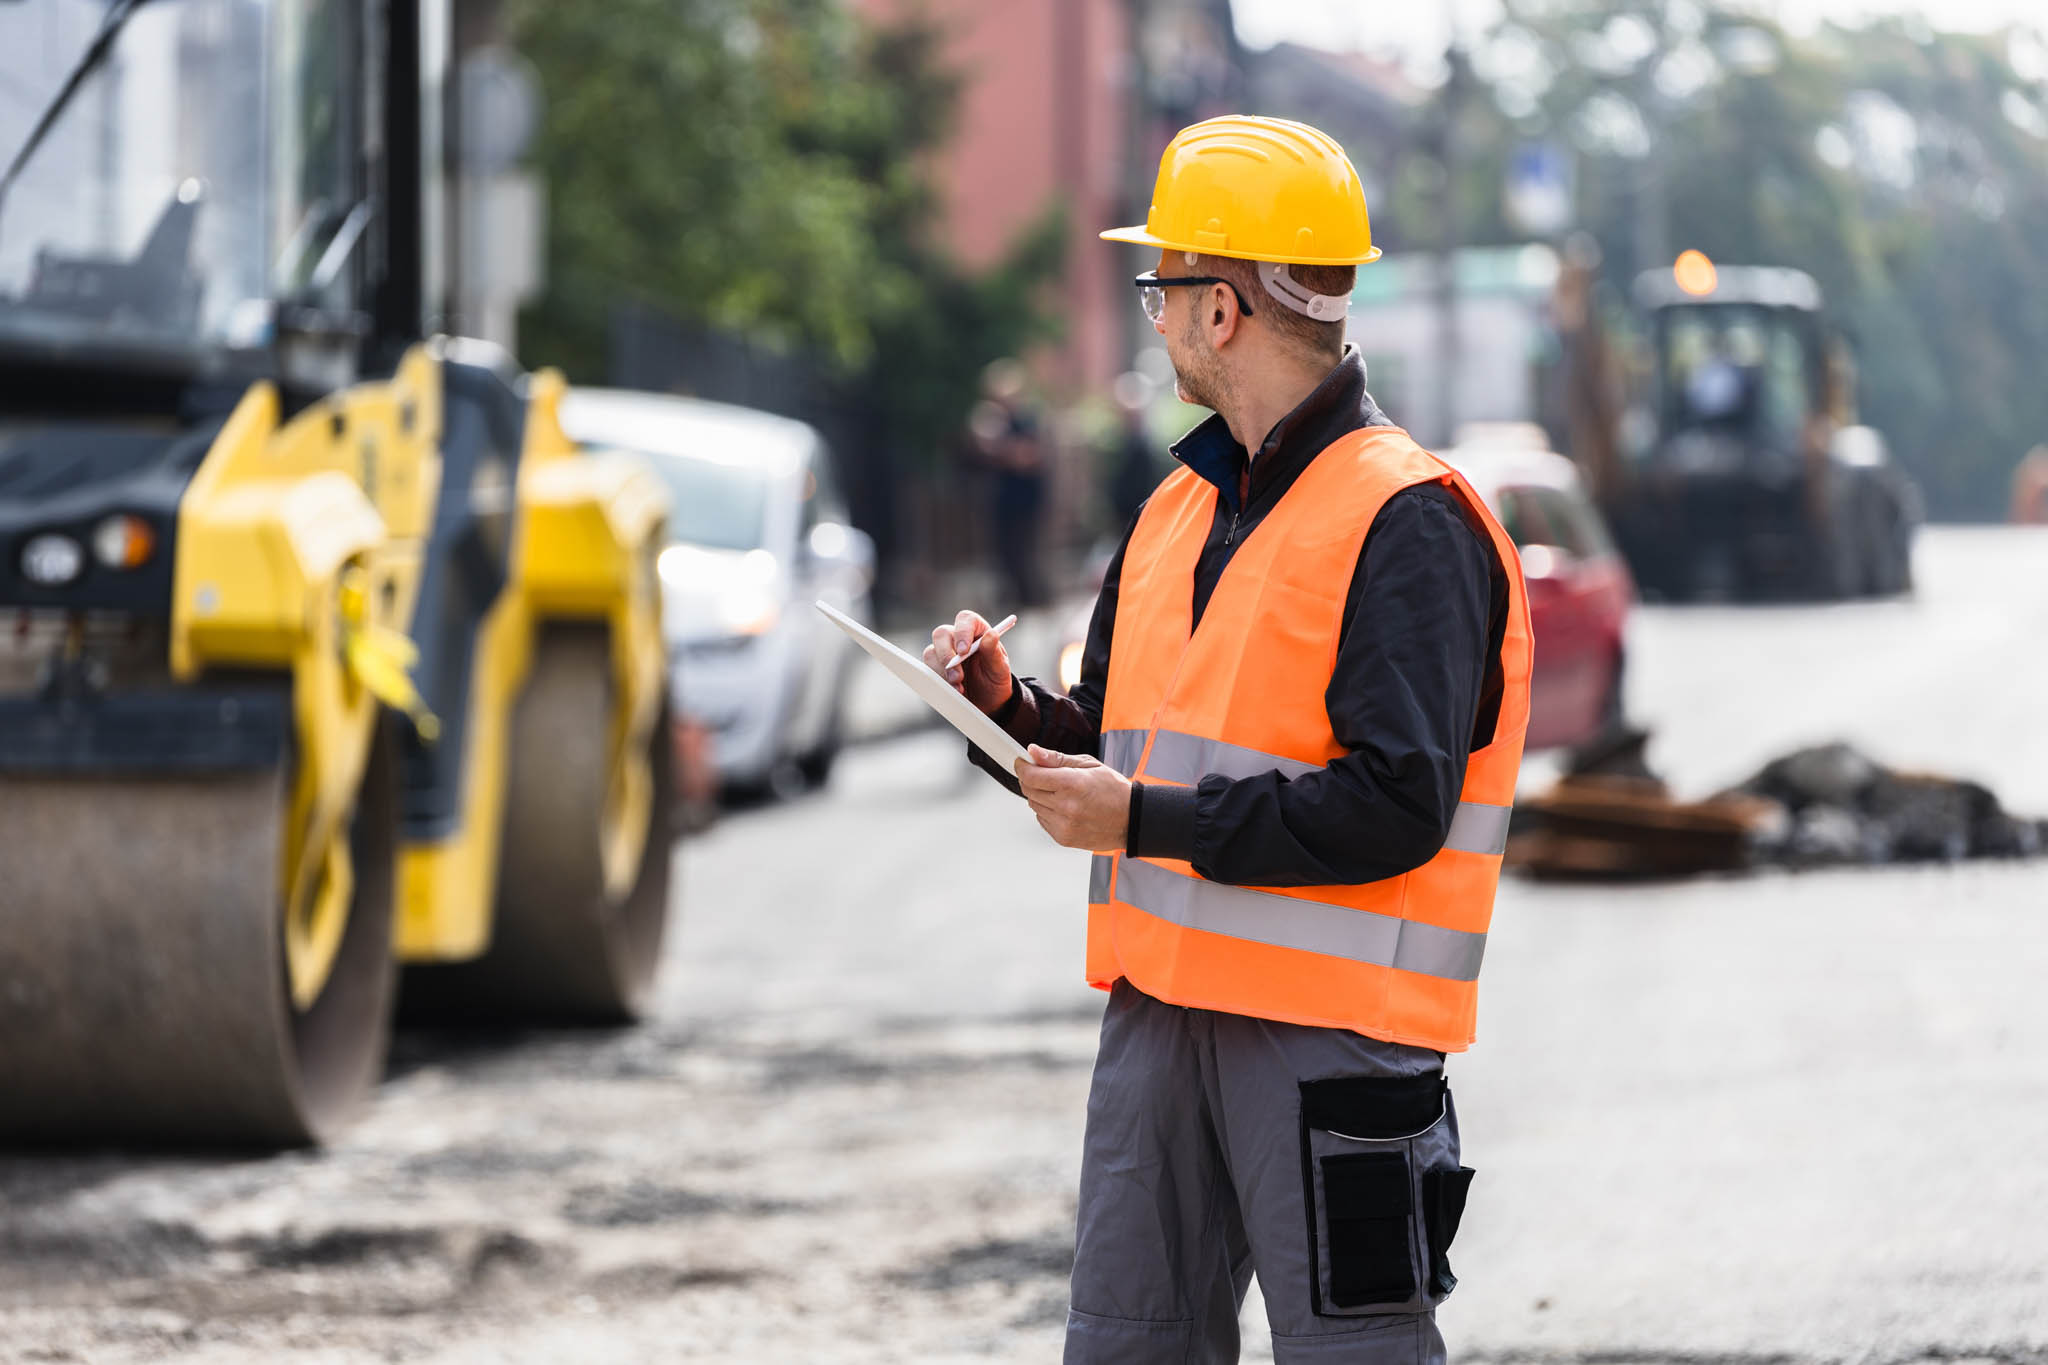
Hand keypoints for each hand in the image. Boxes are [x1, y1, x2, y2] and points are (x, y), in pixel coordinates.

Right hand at [922, 610, 1013, 713]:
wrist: (988, 702)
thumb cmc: (995, 679)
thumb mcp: (1000, 668)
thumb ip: (994, 652)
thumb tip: (991, 634)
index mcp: (977, 631)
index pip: (966, 620)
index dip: (962, 632)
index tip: (963, 651)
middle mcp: (958, 638)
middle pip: (942, 634)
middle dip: (947, 656)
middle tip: (957, 675)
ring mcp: (944, 652)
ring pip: (931, 652)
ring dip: (942, 671)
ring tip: (959, 687)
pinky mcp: (936, 667)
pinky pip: (928, 669)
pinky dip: (938, 680)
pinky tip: (952, 689)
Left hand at [1015, 744, 1129, 852]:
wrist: (1132, 820)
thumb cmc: (1114, 791)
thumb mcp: (1088, 765)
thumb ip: (1057, 758)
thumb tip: (1034, 751)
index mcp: (1072, 784)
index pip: (1031, 776)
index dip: (1022, 766)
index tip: (1022, 762)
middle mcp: (1066, 806)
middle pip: (1029, 790)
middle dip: (1031, 779)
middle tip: (1045, 774)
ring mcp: (1064, 825)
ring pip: (1033, 806)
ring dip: (1040, 796)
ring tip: (1062, 792)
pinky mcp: (1063, 838)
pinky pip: (1042, 820)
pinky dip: (1048, 811)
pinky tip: (1065, 807)